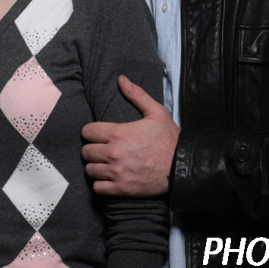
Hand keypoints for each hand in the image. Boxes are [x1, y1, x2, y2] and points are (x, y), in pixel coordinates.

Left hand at [81, 75, 178, 196]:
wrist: (182, 167)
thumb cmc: (169, 139)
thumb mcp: (156, 112)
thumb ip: (136, 94)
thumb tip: (121, 79)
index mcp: (119, 133)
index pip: (87, 132)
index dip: (92, 132)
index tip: (99, 135)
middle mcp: (114, 153)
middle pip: (86, 151)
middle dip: (93, 149)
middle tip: (102, 150)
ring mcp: (117, 172)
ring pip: (90, 170)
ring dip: (96, 167)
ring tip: (105, 164)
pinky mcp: (122, 189)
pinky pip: (98, 188)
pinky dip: (101, 184)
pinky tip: (109, 178)